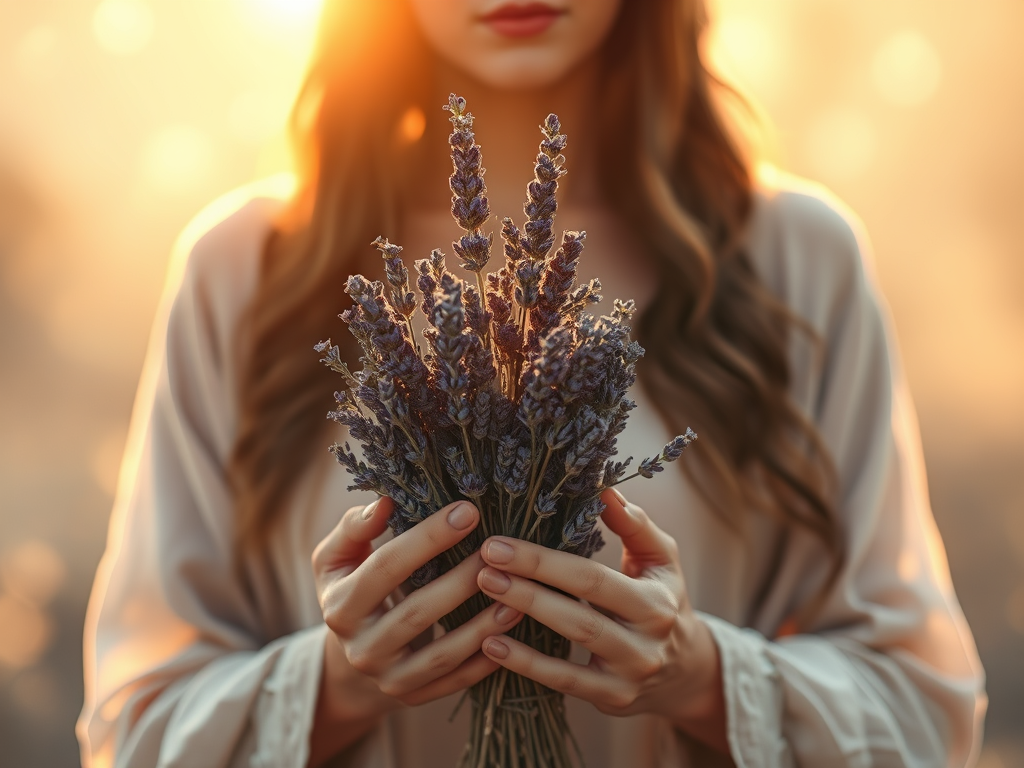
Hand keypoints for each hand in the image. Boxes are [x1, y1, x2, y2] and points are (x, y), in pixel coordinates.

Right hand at [308, 497, 523, 762]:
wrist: (349, 658)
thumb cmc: (352, 588)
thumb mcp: (336, 559)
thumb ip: (354, 529)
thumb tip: (385, 502)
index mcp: (340, 607)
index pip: (386, 567)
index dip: (427, 538)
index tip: (467, 511)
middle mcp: (361, 649)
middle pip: (416, 612)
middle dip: (460, 580)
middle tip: (498, 553)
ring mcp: (387, 679)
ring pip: (441, 654)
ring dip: (481, 625)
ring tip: (517, 596)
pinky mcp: (412, 697)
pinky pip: (455, 681)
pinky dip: (486, 661)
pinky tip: (512, 633)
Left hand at [475, 489, 726, 750]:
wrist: (685, 669)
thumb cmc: (662, 597)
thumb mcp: (661, 559)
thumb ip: (634, 525)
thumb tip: (603, 489)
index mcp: (656, 603)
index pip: (593, 579)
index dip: (545, 561)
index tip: (499, 542)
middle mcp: (646, 643)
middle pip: (580, 614)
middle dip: (528, 586)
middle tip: (484, 564)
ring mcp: (629, 676)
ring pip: (571, 648)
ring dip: (524, 619)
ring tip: (485, 593)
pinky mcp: (612, 699)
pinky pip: (564, 683)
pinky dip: (527, 665)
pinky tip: (491, 646)